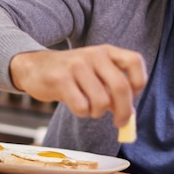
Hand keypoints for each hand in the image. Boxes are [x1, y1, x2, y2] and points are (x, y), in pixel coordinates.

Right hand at [9, 45, 146, 127]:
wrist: (35, 66)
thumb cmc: (72, 74)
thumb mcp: (95, 73)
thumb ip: (113, 90)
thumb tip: (130, 116)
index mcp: (107, 52)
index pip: (135, 61)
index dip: (139, 82)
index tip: (133, 96)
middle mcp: (94, 55)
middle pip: (121, 87)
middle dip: (124, 111)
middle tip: (120, 122)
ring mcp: (77, 66)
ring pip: (101, 101)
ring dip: (98, 113)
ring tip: (90, 108)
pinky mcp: (60, 80)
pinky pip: (82, 106)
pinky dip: (82, 113)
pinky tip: (77, 106)